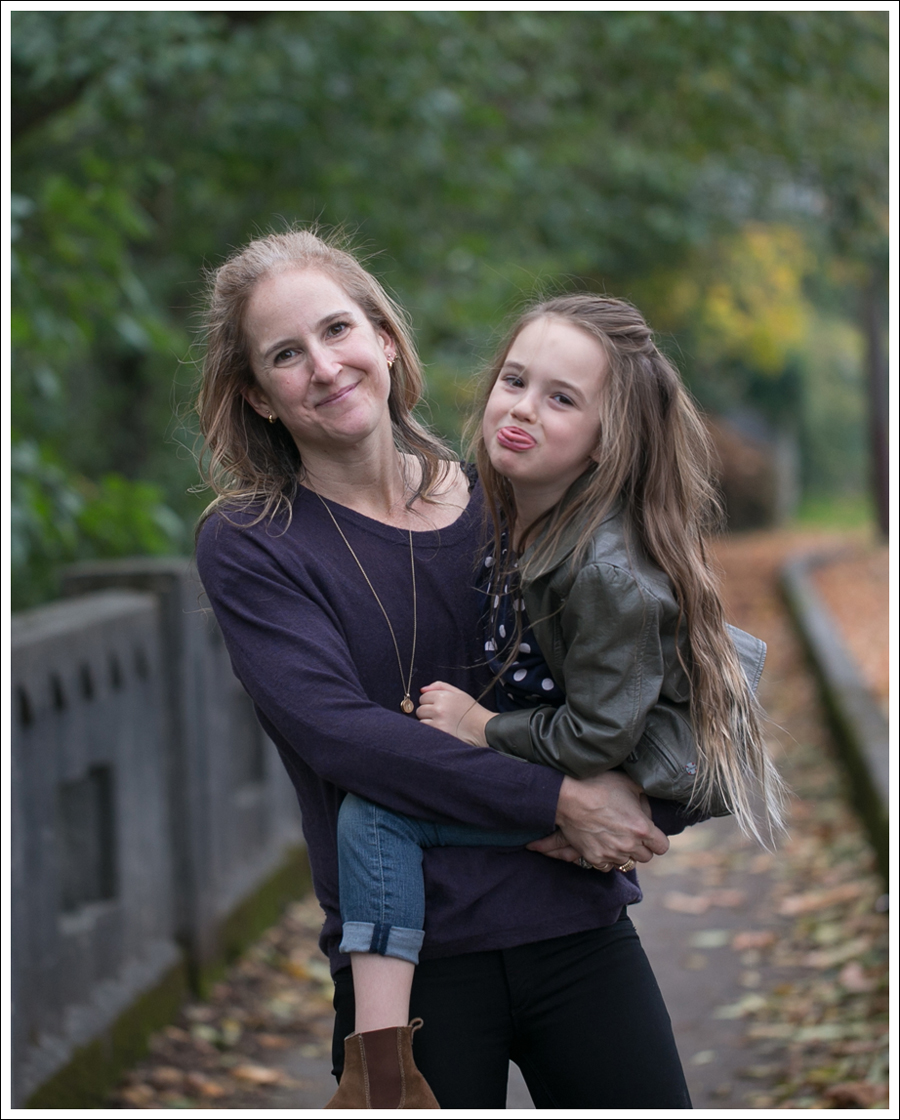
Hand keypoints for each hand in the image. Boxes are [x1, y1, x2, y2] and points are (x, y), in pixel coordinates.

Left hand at [417, 681, 491, 745]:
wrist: (482, 727)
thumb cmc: (471, 710)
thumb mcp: (458, 693)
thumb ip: (440, 686)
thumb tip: (422, 689)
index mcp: (443, 696)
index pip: (423, 697)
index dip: (430, 701)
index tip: (438, 705)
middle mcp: (439, 709)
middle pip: (420, 709)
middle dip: (427, 711)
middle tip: (439, 714)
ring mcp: (438, 722)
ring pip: (421, 720)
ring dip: (428, 721)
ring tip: (441, 722)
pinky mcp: (439, 734)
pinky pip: (426, 730)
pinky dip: (431, 730)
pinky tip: (441, 728)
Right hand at [529, 771, 668, 868]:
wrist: (569, 797)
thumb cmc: (599, 786)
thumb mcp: (628, 783)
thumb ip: (644, 794)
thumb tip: (650, 797)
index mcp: (642, 828)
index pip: (662, 847)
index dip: (657, 840)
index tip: (650, 834)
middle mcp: (629, 845)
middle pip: (646, 857)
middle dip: (641, 847)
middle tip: (631, 834)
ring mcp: (611, 854)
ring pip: (627, 863)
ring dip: (624, 853)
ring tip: (616, 838)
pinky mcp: (595, 858)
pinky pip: (608, 867)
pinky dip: (608, 859)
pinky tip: (604, 846)